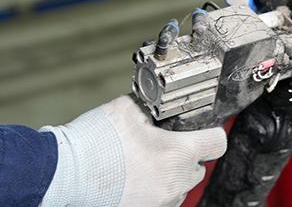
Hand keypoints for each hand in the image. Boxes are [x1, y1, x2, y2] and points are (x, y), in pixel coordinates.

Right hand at [40, 95, 225, 206]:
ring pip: (179, 187)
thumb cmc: (97, 141)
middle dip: (186, 156)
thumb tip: (156, 104)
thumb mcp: (128, 109)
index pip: (217, 143)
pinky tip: (135, 177)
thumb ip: (151, 107)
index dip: (211, 133)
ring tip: (146, 162)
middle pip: (199, 168)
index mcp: (178, 153)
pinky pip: (162, 199)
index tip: (203, 131)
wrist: (64, 173)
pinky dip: (155, 188)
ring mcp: (160, 201)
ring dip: (171, 175)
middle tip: (164, 145)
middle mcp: (175, 181)